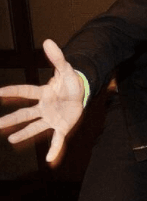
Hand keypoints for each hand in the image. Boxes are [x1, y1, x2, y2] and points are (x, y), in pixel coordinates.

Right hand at [0, 39, 84, 162]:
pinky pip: (57, 140)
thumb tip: (48, 41)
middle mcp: (44, 107)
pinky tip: (50, 160)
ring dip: (24, 134)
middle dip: (10, 119)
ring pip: (35, 127)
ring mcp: (52, 118)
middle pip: (24, 114)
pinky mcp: (62, 127)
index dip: (12, 91)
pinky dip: (54, 150)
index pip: (25, 91)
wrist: (81, 93)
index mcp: (44, 93)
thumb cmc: (70, 82)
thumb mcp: (67, 69)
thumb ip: (57, 57)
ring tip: (11, 139)